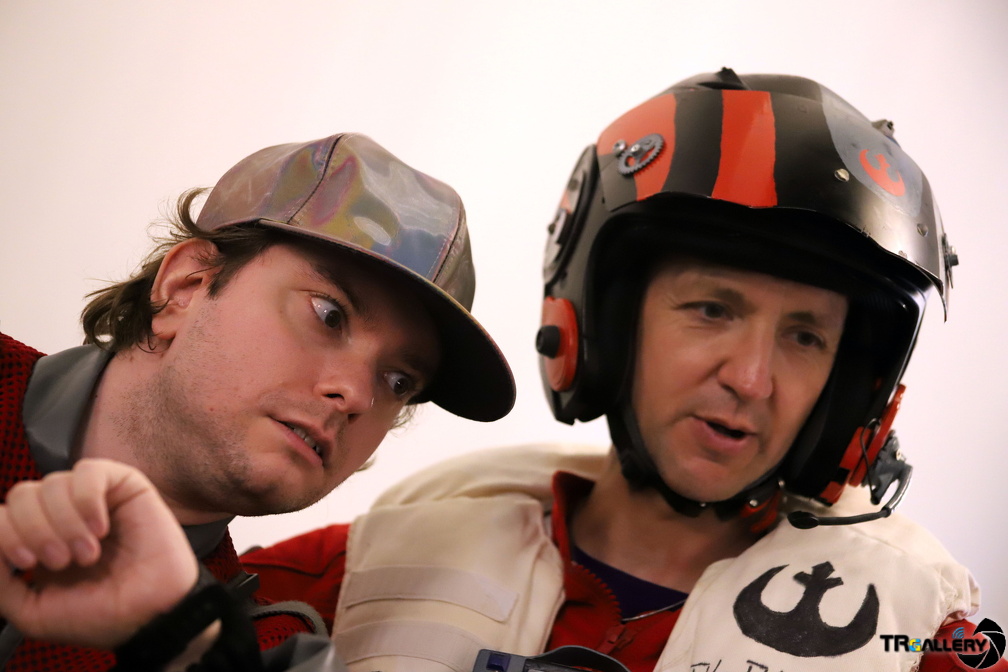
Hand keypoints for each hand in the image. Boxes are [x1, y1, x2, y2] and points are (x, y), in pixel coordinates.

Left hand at [0, 458, 198, 648]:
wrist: (147, 616)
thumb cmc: (99, 615)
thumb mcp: (31, 610)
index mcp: (37, 538)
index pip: (2, 515)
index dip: (6, 534)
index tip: (28, 565)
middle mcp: (62, 513)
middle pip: (21, 494)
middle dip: (35, 530)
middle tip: (62, 561)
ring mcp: (93, 497)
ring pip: (53, 483)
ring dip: (65, 522)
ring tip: (89, 553)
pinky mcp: (125, 485)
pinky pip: (89, 471)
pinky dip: (87, 499)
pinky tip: (100, 528)